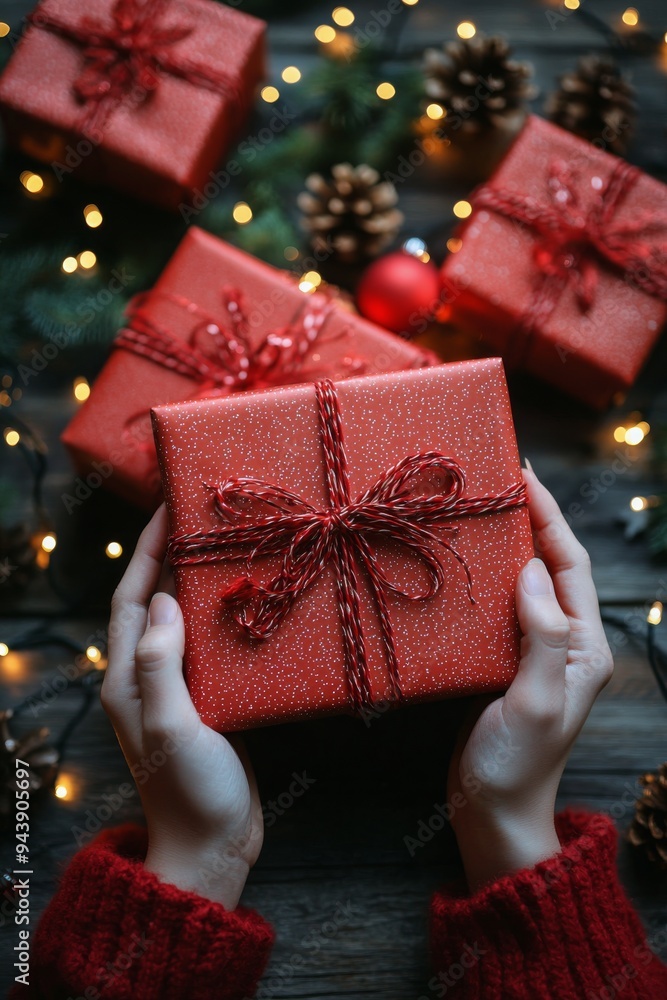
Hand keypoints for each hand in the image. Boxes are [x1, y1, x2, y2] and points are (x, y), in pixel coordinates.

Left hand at [101, 506, 262, 908]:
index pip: (132, 598)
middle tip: (204, 516)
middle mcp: (147, 676)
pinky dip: (223, 614)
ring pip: (184, 618)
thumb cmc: (190, 790)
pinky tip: (250, 598)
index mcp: (128, 678)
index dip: (146, 550)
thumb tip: (165, 598)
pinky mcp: (207, 698)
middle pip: (155, 600)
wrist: (214, 845)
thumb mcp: (172, 726)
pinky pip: (209, 643)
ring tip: (229, 546)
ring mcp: (178, 687)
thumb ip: (161, 664)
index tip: (167, 507)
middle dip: (172, 555)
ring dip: (200, 581)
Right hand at [447, 467, 612, 891]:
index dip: (551, 518)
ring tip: (477, 512)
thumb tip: (534, 567)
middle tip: (495, 483)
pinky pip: (496, 606)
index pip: (572, 566)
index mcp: (582, 647)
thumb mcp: (536, 700)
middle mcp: (563, 642)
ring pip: (522, 582)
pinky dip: (482, 577)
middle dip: (529, 522)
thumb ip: (542, 634)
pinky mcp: (500, 661)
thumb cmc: (518, 764)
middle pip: (551, 566)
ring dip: (504, 545)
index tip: (524, 477)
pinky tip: (460, 563)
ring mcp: (532, 651)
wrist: (493, 813)